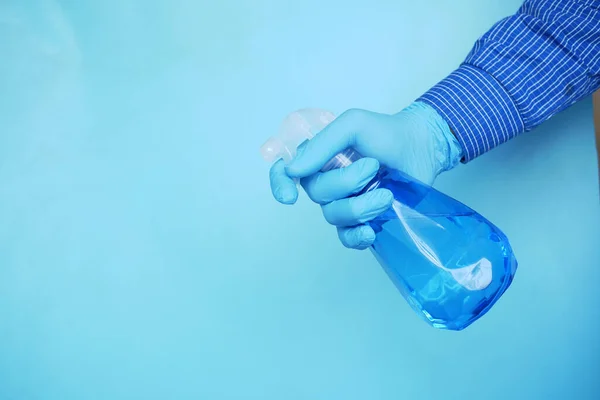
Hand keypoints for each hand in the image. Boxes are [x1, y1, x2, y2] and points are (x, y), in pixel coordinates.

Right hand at [269, 102, 462, 248]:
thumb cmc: (387, 132)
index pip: (284, 173)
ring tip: (387, 195)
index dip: (280, 185)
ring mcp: (344, 203)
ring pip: (333, 217)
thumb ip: (322, 144)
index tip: (290, 197)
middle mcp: (326, 182)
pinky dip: (357, 237)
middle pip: (317, 195)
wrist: (422, 148)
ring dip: (361, 207)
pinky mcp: (363, 221)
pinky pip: (348, 238)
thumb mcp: (353, 124)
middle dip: (346, 184)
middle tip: (374, 168)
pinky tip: (371, 231)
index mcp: (317, 157)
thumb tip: (293, 169)